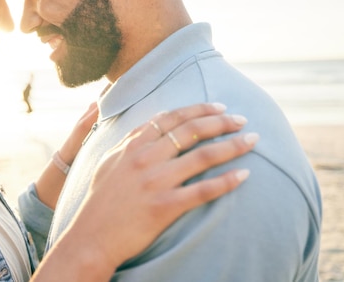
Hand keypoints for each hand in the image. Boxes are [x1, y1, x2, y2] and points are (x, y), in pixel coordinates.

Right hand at [38, 103, 256, 280]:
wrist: (91, 237)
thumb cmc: (100, 200)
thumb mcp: (108, 161)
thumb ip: (130, 140)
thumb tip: (153, 120)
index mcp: (133, 145)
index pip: (172, 117)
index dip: (199, 109)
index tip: (219, 107)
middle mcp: (145, 158)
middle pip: (191, 131)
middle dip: (221, 121)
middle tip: (242, 119)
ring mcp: (156, 182)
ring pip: (203, 156)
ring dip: (232, 146)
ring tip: (252, 140)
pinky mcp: (165, 206)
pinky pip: (202, 191)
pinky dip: (226, 181)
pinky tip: (244, 175)